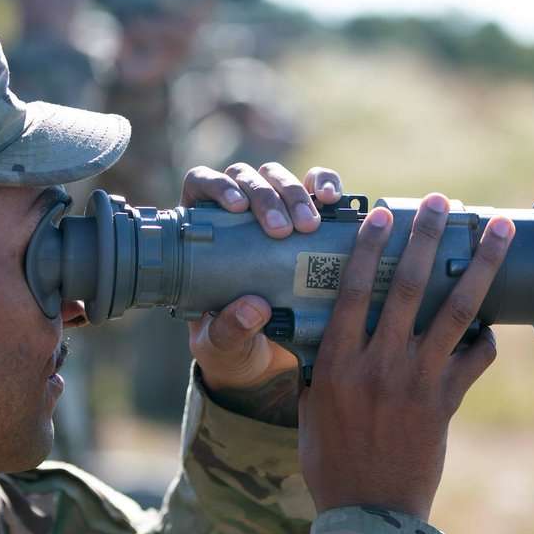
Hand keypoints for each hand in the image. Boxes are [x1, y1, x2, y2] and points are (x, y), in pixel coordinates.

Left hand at [179, 163, 341, 423]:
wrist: (265, 357)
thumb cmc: (231, 343)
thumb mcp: (223, 343)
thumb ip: (229, 330)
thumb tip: (253, 307)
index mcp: (202, 231)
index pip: (201, 183)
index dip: (216, 185)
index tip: (237, 207)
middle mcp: (236, 210)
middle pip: (245, 177)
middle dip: (265, 196)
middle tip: (281, 230)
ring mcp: (274, 209)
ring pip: (279, 176)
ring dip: (294, 193)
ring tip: (308, 225)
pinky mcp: (307, 215)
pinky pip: (317, 186)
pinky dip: (326, 183)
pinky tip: (332, 199)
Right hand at [299, 193, 514, 519]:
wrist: (369, 511)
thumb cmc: (329, 460)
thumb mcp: (308, 408)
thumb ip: (316, 367)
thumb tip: (311, 333)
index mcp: (339, 362)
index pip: (353, 289)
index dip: (370, 247)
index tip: (384, 214)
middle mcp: (380, 363)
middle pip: (410, 287)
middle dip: (429, 238)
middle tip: (445, 202)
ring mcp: (419, 381)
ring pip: (456, 311)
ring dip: (479, 267)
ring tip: (497, 231)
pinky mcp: (447, 402)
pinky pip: (475, 359)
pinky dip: (485, 338)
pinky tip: (491, 323)